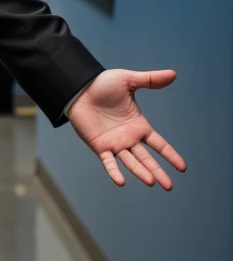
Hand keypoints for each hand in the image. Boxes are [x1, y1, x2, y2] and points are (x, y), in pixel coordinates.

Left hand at [68, 69, 185, 187]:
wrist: (79, 88)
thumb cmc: (102, 84)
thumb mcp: (129, 81)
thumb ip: (150, 80)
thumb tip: (173, 74)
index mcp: (139, 126)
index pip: (158, 144)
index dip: (170, 155)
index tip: (182, 168)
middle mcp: (129, 138)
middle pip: (147, 159)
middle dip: (158, 172)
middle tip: (169, 186)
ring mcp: (114, 144)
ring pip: (131, 162)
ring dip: (140, 172)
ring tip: (151, 182)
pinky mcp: (99, 146)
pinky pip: (108, 162)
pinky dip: (114, 171)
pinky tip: (121, 182)